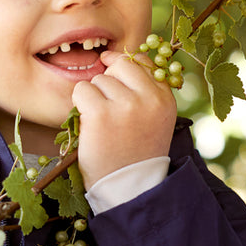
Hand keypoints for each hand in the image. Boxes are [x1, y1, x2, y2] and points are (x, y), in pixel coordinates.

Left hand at [72, 49, 177, 189]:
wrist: (128, 187)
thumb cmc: (137, 152)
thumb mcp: (155, 119)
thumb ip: (145, 90)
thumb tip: (114, 58)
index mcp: (165, 99)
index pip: (143, 63)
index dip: (124, 67)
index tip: (116, 79)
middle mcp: (149, 99)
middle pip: (120, 65)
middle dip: (109, 81)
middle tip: (108, 107)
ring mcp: (125, 105)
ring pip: (99, 79)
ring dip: (94, 97)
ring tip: (103, 122)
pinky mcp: (100, 114)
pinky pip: (82, 90)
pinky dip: (80, 105)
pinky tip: (89, 123)